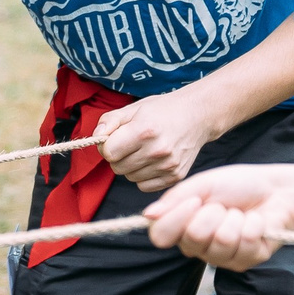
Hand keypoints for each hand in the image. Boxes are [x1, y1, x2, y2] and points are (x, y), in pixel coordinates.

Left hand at [93, 91, 219, 193]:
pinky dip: (143, 176)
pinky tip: (152, 161)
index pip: (109, 153)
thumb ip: (109, 121)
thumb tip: (96, 138)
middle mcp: (157, 150)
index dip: (106, 147)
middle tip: (130, 144)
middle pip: (117, 168)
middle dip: (118, 156)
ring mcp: (168, 165)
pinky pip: (144, 186)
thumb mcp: (134, 108)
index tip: (114, 140)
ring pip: (130, 177)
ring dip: (130, 166)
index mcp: (144, 130)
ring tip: (143, 150)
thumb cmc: (162, 110)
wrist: (197, 116)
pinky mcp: (175, 176)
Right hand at [143, 165, 293, 267]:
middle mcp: (198, 247)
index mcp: (182, 227)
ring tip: (240, 213)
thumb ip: (176, 198)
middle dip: (213, 213)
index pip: (160, 236)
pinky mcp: (246, 262)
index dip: (176, 218)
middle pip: (192, 238)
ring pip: (221, 242)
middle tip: (224, 206)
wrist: (275, 190)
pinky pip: (245, 243)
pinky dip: (254, 224)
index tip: (195, 200)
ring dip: (235, 218)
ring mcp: (222, 258)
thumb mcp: (203, 184)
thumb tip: (148, 215)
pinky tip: (256, 222)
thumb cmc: (238, 186)